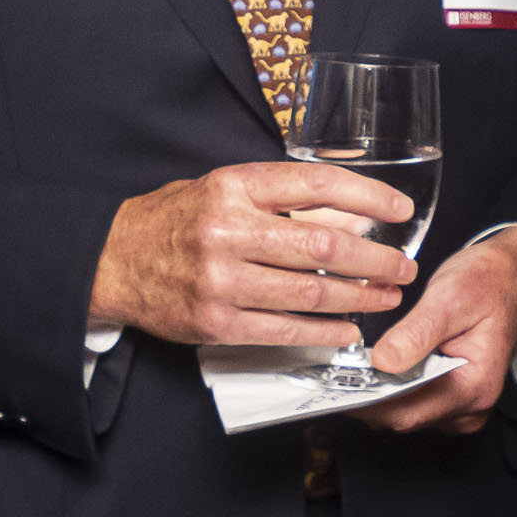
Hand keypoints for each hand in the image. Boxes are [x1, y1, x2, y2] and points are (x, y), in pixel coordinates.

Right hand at [88, 161, 421, 347]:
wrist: (112, 261)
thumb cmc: (176, 220)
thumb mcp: (225, 190)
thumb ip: (281, 200)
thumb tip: (352, 215)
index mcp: (233, 186)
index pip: (315, 183)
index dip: (367, 195)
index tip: (400, 209)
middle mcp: (227, 230)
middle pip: (323, 246)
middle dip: (375, 259)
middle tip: (403, 267)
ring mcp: (220, 280)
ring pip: (310, 293)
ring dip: (359, 298)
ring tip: (386, 297)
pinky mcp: (214, 323)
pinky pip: (283, 331)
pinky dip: (323, 333)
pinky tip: (347, 330)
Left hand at [355, 227, 516, 435]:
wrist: (512, 274)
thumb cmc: (488, 281)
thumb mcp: (451, 296)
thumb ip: (418, 332)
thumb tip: (383, 362)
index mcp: (474, 386)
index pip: (407, 412)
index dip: (367, 401)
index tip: (335, 385)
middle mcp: (471, 406)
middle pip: (404, 417)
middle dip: (368, 397)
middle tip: (333, 373)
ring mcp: (463, 405)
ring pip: (406, 413)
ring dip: (378, 394)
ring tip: (350, 368)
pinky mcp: (454, 397)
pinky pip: (415, 403)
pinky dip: (391, 389)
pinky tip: (374, 369)